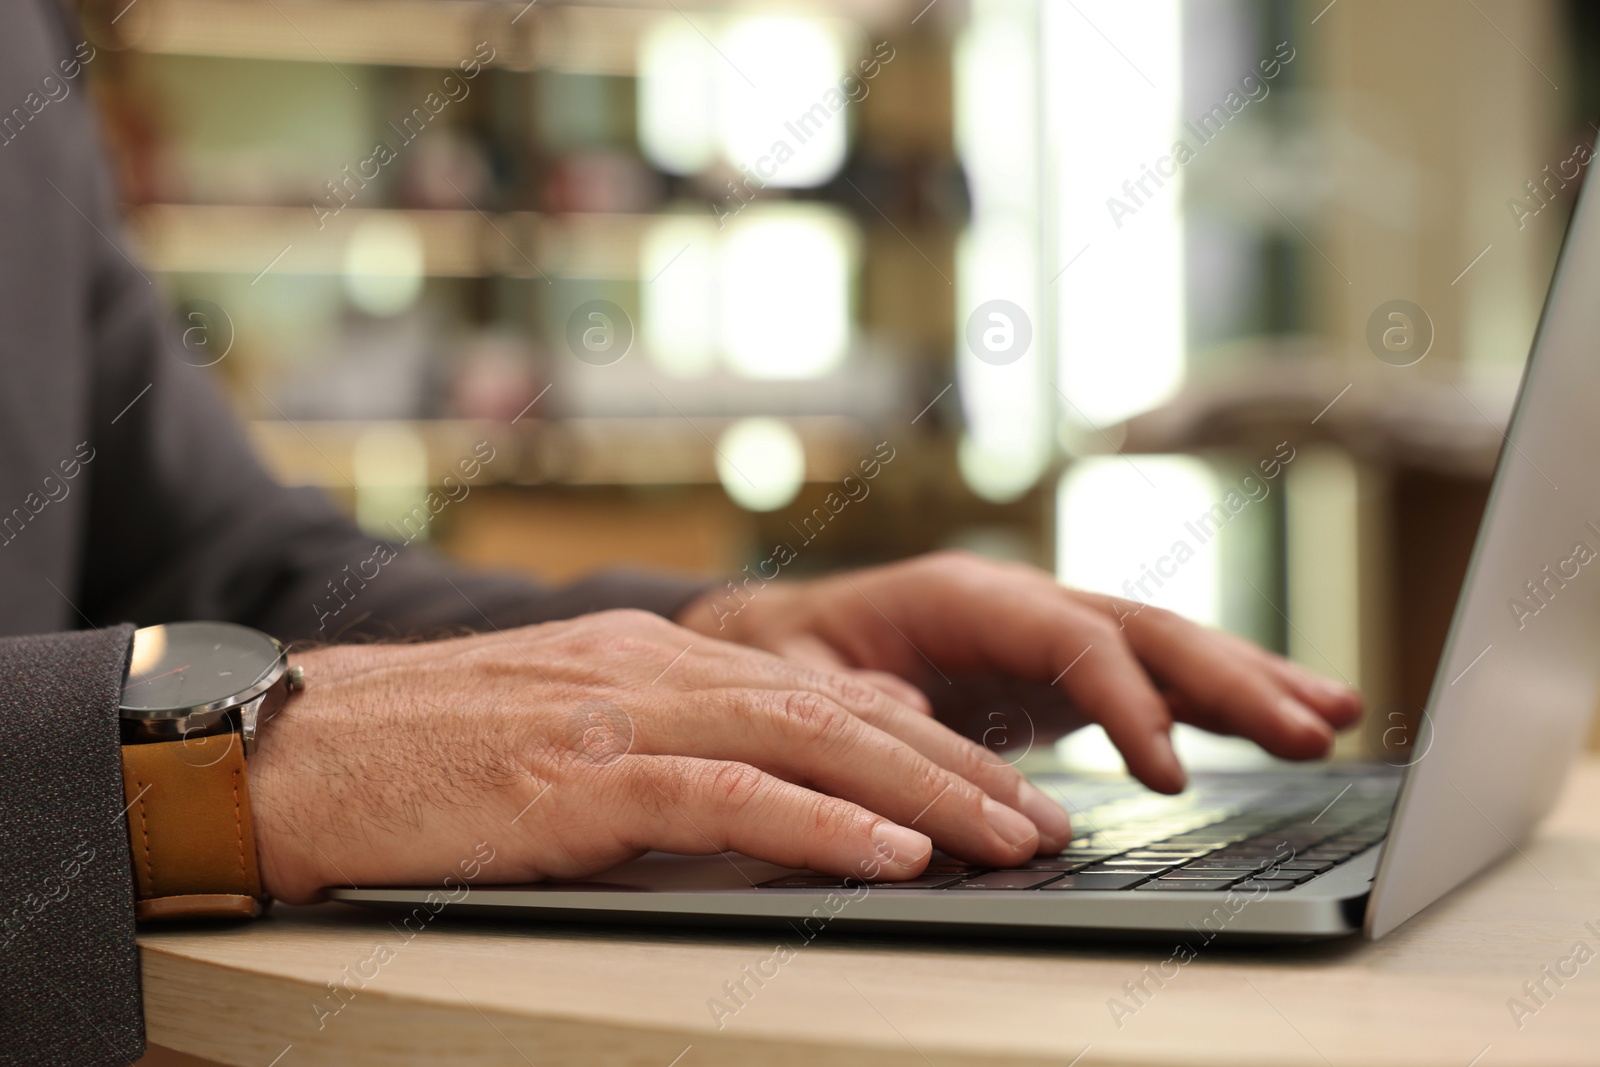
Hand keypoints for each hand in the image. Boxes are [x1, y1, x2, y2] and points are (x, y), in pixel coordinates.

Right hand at [249, 609, 1075, 901]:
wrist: (301, 748)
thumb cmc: (428, 753)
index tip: (999, 787)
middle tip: (1042, 817)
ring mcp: (622, 715)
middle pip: (843, 710)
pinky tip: (891, 853)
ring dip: (925, 793)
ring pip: (811, 741)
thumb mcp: (571, 732)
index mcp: (659, 659)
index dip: (927, 743)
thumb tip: (771, 792)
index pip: (824, 694)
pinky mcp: (581, 775)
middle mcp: (657, 668)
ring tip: (1008, 836)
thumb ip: (671, 746)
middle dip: (958, 769)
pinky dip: (823, 823)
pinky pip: (728, 796)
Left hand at [678, 551, 1362, 793]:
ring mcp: (1046, 635)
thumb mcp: (789, 672)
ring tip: (1336, 715)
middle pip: (1142, 629)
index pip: (1068, 636)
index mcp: (961, 595)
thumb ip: (851, 696)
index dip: (1125, 698)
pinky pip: (1151, 679)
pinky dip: (1217, 701)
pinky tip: (1281, 722)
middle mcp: (1020, 604)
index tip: (1168, 768)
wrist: (776, 638)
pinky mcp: (1057, 674)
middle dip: (1231, 676)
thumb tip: (914, 723)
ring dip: (1250, 679)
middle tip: (1313, 726)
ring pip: (1165, 646)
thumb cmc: (778, 653)